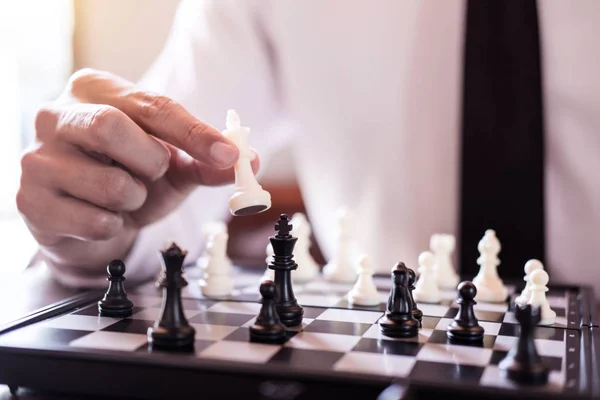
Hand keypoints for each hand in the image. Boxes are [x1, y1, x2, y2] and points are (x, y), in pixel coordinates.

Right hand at [17, 68, 258, 276]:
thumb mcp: (172, 164)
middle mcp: (55, 114)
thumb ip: (208, 161)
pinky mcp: (30, 200)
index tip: (229, 155)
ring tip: (124, 197)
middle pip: (111, 126)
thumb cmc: (128, 177)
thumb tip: (250, 161)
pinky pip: (94, 221)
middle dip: (150, 161)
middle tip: (154, 173)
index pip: (151, 105)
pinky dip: (114, 226)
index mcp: (93, 90)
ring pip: (109, 183)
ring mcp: (37, 158)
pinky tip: (102, 217)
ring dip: (135, 200)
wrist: (86, 218)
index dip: (195, 133)